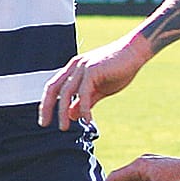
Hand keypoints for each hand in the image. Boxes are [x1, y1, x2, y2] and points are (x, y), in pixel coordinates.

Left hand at [38, 33, 153, 129]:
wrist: (135, 52)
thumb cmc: (119, 69)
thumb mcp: (99, 89)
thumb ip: (85, 101)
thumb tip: (72, 116)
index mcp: (74, 69)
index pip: (53, 87)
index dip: (47, 103)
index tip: (45, 119)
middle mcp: (74, 66)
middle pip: (53, 88)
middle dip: (46, 107)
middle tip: (44, 124)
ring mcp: (82, 67)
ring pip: (66, 93)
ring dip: (63, 112)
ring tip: (64, 128)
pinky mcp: (93, 70)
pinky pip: (83, 93)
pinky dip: (83, 108)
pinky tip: (87, 120)